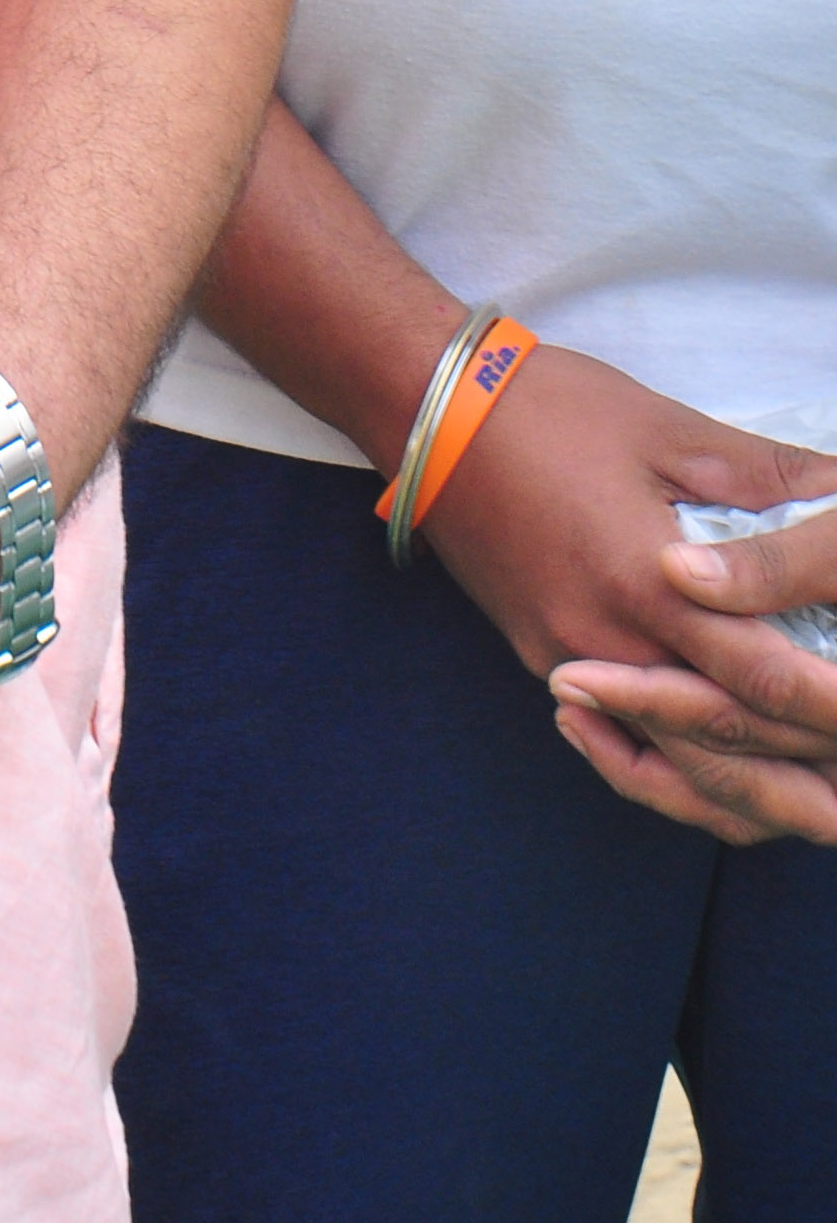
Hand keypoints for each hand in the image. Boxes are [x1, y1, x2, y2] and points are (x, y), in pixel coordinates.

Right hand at [417, 344, 836, 844]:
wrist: (425, 412)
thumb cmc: (547, 408)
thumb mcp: (664, 429)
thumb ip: (764, 476)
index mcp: (649, 584)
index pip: (761, 678)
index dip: (827, 708)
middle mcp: (611, 644)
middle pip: (724, 747)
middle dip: (803, 775)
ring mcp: (570, 661)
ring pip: (671, 768)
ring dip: (747, 799)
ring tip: (812, 814)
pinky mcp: (542, 658)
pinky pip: (620, 745)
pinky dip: (675, 777)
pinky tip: (718, 781)